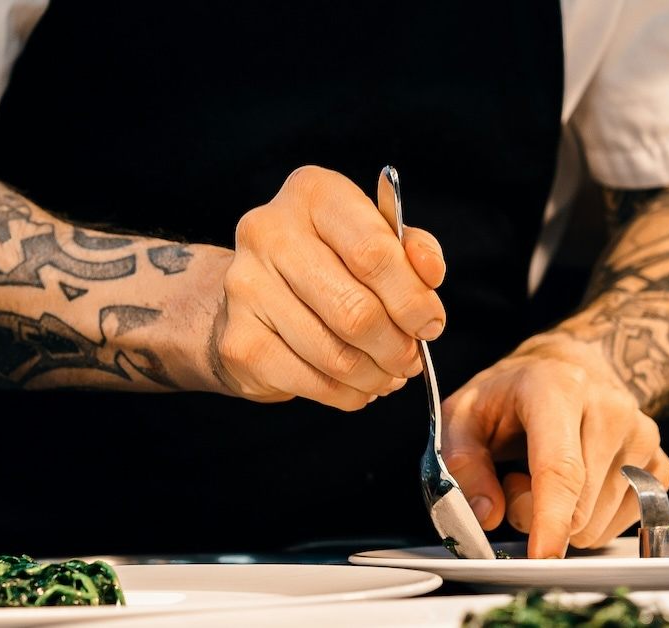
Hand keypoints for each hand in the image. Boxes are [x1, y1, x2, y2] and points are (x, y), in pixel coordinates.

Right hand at [211, 165, 446, 409]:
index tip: (430, 325)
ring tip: (387, 375)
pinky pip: (309, 381)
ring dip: (375, 375)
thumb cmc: (328, 261)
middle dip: (396, 346)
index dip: (413, 299)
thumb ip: (410, 249)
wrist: (255, 293)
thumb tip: (430, 274)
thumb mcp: (374, 237)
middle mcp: (269, 232)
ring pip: (335, 354)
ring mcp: (246, 287)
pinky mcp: (238, 340)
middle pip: (355, 310)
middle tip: (410, 359)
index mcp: (313, 194)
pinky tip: (357, 386)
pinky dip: (345, 394)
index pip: (374, 252)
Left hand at [440, 335, 668, 557]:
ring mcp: (643, 436)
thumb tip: (487, 515)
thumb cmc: (510, 395)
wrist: (566, 367)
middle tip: (516, 478)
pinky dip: (592, 519)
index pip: (561, 467)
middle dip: (535, 514)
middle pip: (577, 507)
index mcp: (558, 389)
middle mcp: (611, 409)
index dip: (549, 518)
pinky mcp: (661, 463)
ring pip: (598, 524)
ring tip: (546, 474)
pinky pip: (622, 524)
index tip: (542, 556)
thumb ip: (463, 465)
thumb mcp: (463, 416)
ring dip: (564, 517)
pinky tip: (578, 484)